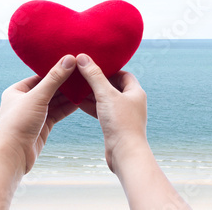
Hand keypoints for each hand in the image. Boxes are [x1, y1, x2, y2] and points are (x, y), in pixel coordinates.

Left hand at [0, 55, 78, 209]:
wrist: (13, 156)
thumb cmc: (18, 124)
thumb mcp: (38, 97)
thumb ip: (55, 78)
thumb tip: (70, 58)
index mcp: (17, 90)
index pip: (40, 75)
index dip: (57, 69)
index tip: (73, 62)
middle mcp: (25, 101)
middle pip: (50, 88)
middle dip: (65, 83)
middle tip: (83, 74)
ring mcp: (34, 114)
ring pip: (55, 101)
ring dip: (69, 95)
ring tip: (85, 86)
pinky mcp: (43, 125)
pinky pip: (58, 112)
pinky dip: (68, 107)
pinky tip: (81, 101)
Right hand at [76, 53, 147, 171]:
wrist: (125, 154)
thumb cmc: (121, 123)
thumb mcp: (106, 95)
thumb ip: (94, 76)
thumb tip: (83, 57)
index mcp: (136, 92)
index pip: (123, 74)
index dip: (109, 69)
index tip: (93, 66)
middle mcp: (132, 102)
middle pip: (113, 86)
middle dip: (97, 81)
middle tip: (81, 75)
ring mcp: (123, 115)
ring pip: (106, 100)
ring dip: (92, 94)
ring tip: (76, 87)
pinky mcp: (115, 126)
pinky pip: (102, 112)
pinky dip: (91, 106)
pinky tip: (77, 103)